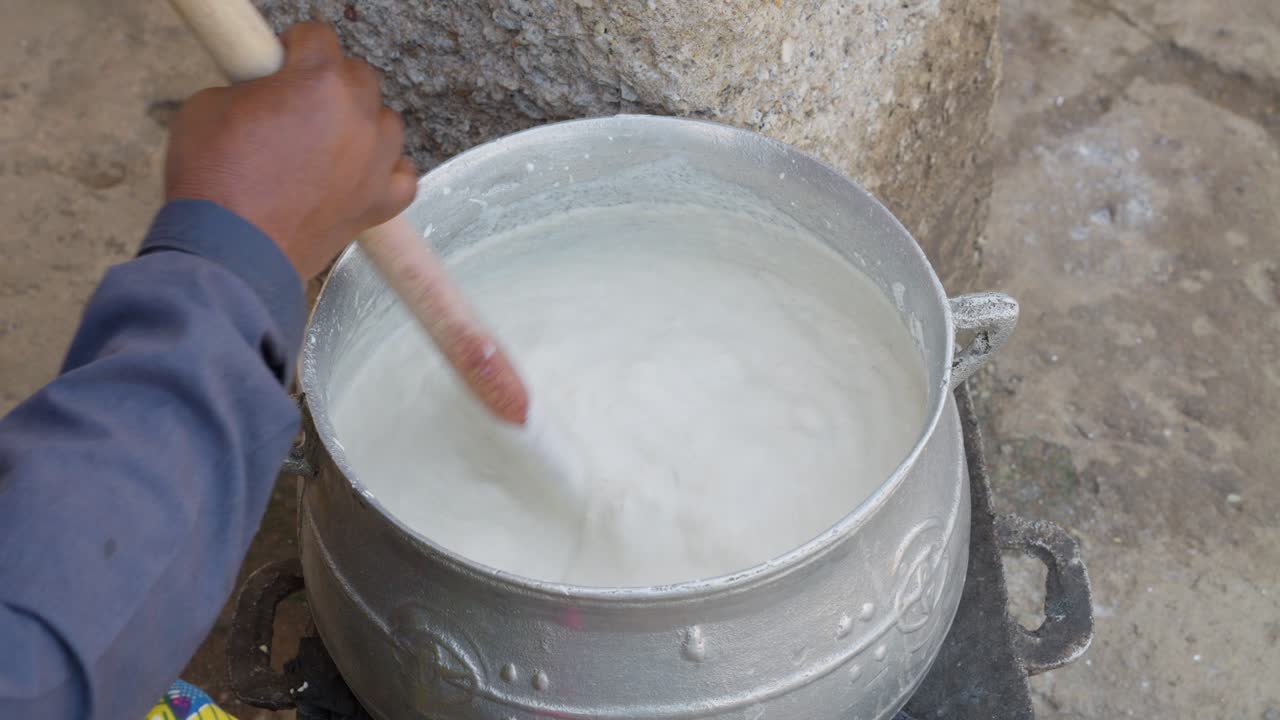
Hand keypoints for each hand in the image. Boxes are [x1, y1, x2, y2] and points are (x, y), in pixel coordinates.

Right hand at [164, 23, 416, 278]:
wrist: (230, 251)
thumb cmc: (214, 179)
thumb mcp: (209, 105)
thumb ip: (252, 87)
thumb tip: (266, 93)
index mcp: (319, 81)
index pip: (318, 37)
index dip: (292, 48)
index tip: (279, 65)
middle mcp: (358, 116)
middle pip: (358, 77)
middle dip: (329, 84)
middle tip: (296, 107)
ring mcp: (375, 162)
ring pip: (386, 123)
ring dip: (361, 125)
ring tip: (327, 142)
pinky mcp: (379, 203)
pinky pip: (404, 176)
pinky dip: (387, 172)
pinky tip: (362, 174)